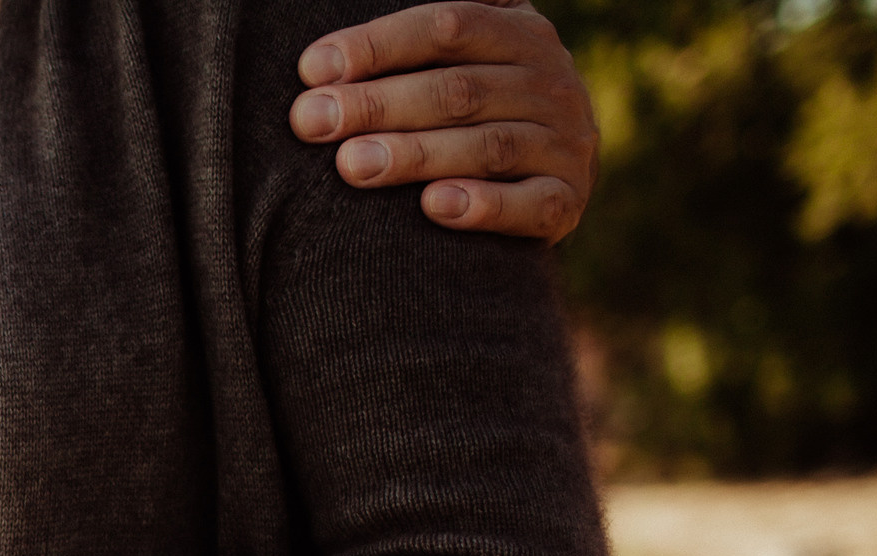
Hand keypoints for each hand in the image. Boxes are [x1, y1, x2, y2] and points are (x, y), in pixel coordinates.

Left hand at [290, 1, 598, 243]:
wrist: (555, 174)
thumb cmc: (480, 110)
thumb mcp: (465, 59)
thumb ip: (425, 42)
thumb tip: (326, 52)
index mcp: (520, 34)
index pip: (447, 27)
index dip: (378, 45)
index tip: (313, 69)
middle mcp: (549, 82)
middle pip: (457, 90)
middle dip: (377, 105)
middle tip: (312, 122)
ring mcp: (563, 143)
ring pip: (488, 147)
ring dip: (415, 156)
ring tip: (351, 165)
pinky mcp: (565, 200)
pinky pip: (529, 204)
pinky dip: (482, 206)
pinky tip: (432, 206)